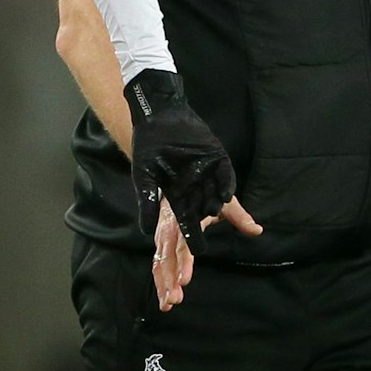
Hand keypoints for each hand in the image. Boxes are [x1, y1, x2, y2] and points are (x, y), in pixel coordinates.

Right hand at [126, 68, 251, 254]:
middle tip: (204, 247)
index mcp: (179, 196)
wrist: (158, 117)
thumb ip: (148, 203)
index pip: (187, 222)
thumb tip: (146, 232)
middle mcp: (196, 189)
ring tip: (215, 214)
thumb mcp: (144, 179)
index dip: (191, 237)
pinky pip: (225, 174)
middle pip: (205, 212)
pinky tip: (226, 195)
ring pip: (217, 196)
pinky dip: (225, 184)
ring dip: (217, 206)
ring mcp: (208, 173)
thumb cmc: (148, 148)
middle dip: (207, 227)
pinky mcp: (218, 158)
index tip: (196, 252)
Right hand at [150, 195, 261, 310]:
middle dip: (168, 280)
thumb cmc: (204, 193)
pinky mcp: (160, 243)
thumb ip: (239, 216)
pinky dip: (160, 281)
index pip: (183, 243)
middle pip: (166, 257)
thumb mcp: (223, 201)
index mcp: (184, 217)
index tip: (184, 280)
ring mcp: (162, 236)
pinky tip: (165, 299)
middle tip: (174, 299)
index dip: (183, 262)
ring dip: (162, 284)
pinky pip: (157, 264)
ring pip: (159, 263)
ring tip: (168, 305)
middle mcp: (169, 228)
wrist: (180, 181)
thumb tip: (257, 230)